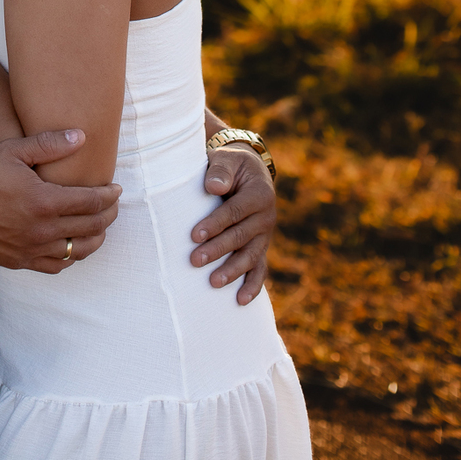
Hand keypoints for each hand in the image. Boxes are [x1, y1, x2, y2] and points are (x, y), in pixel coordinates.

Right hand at [0, 127, 120, 272]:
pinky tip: (74, 246)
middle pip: (90, 227)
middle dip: (108, 215)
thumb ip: (49, 143)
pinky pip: (56, 265)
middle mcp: (41, 230)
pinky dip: (71, 257)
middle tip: (113, 205)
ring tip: (101, 227)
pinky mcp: (20, 261)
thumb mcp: (12, 150)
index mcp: (43, 201)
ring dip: (95, 238)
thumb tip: (81, 136)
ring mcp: (31, 249)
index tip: (116, 188)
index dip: (108, 195)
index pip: (90, 202)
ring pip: (77, 251)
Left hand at [190, 144, 276, 303]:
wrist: (249, 170)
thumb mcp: (228, 159)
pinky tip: (241, 301)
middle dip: (217, 250)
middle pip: (241, 237)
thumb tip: (213, 187)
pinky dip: (253, 285)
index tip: (194, 236)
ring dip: (232, 271)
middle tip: (194, 260)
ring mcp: (265, 234)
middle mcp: (266, 216)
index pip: (235, 212)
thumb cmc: (231, 165)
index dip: (215, 224)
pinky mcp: (261, 246)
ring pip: (251, 256)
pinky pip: (260, 268)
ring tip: (213, 282)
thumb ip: (221, 170)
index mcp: (260, 193)